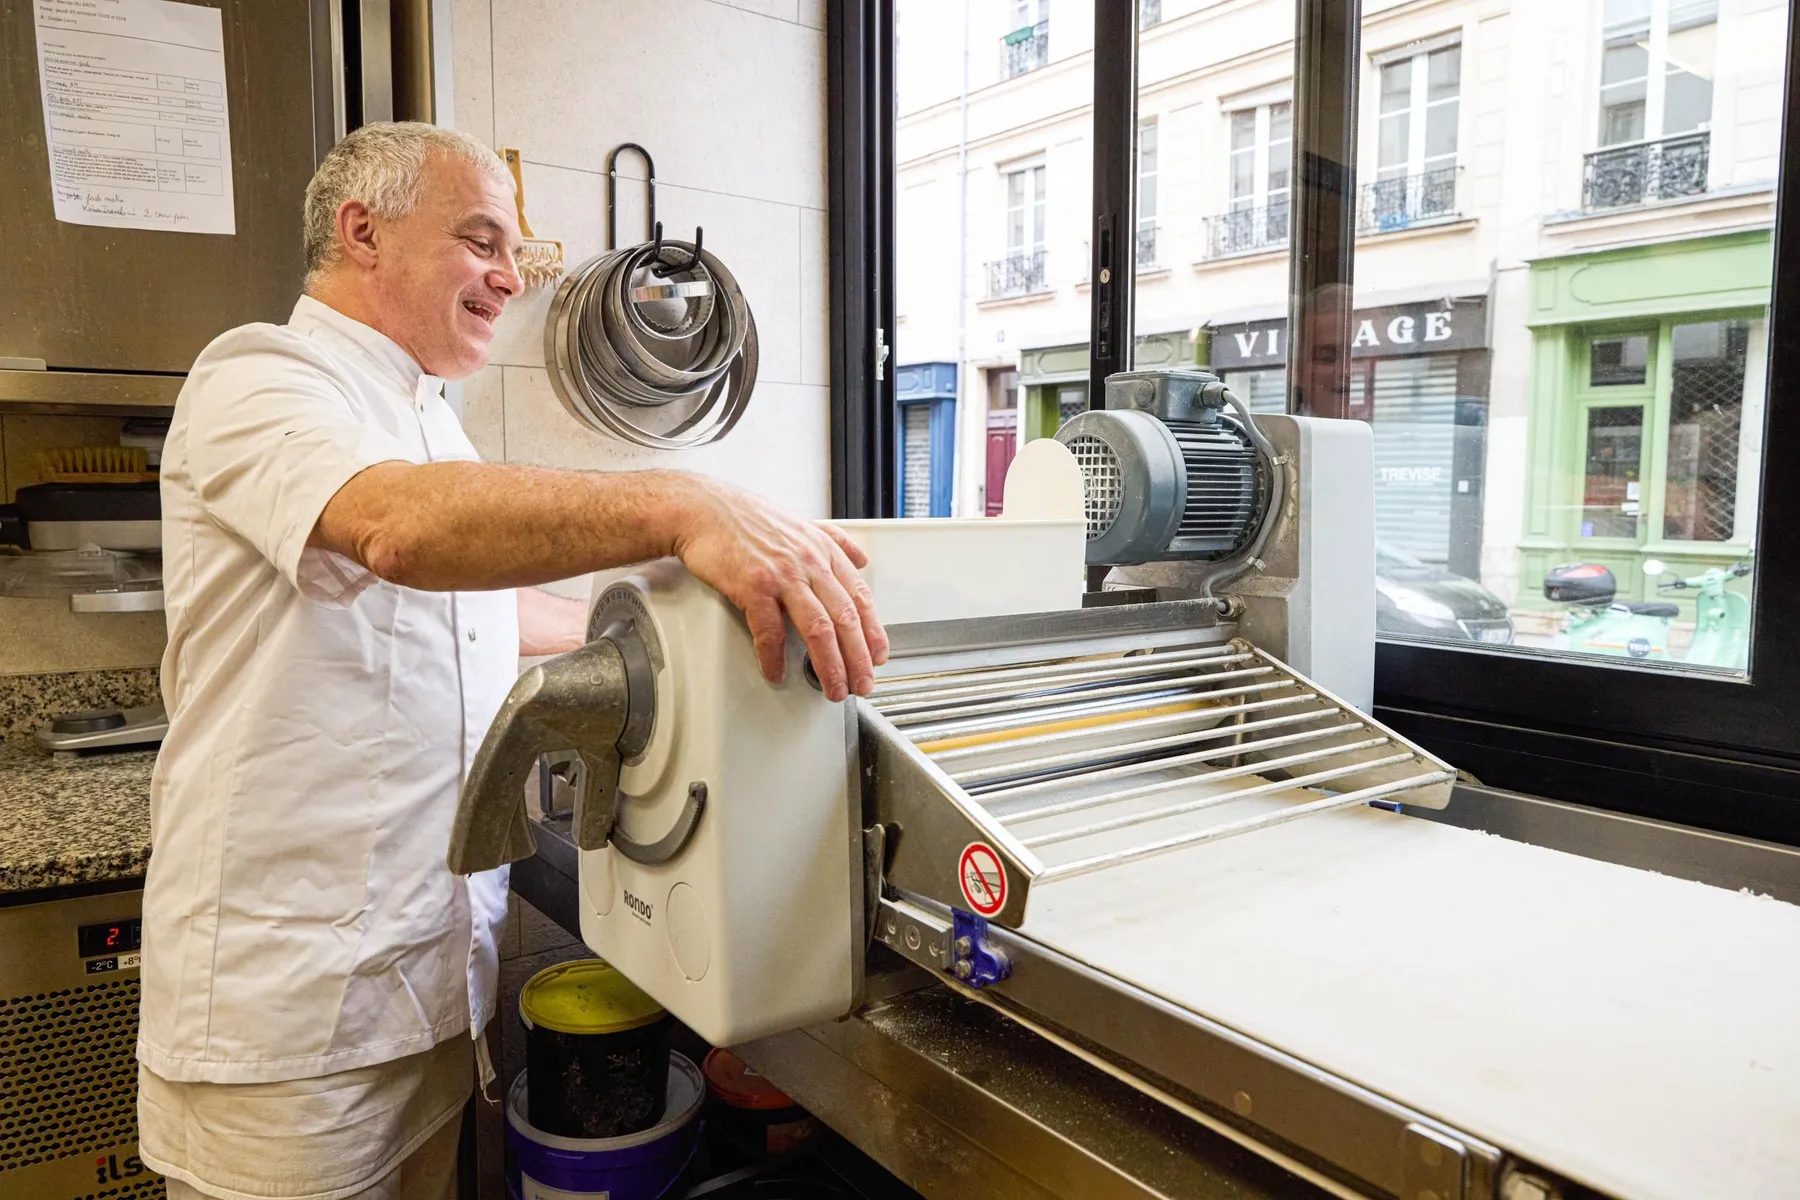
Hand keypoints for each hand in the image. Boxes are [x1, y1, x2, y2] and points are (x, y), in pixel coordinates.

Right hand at [669, 478, 888, 699]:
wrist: (704, 510)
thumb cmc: (747, 520)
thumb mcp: (802, 524)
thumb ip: (835, 541)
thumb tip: (860, 558)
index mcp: (823, 552)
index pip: (860, 598)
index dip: (873, 632)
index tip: (878, 656)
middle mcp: (809, 563)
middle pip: (845, 619)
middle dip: (858, 658)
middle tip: (862, 684)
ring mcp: (783, 575)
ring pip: (818, 628)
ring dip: (829, 665)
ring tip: (832, 688)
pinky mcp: (753, 586)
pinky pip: (769, 630)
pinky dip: (774, 656)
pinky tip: (777, 671)